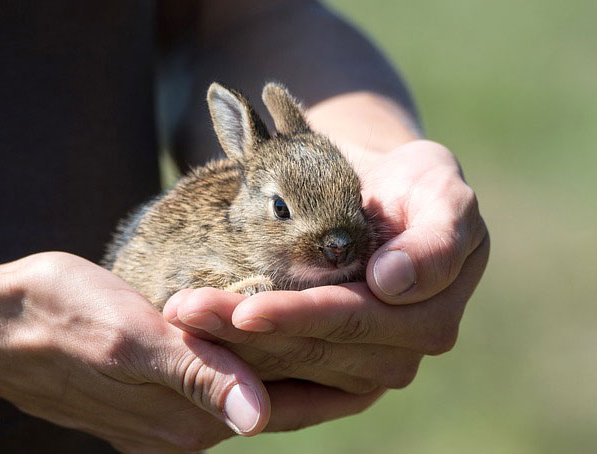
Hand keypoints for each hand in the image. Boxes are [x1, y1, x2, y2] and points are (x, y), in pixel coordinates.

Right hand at [0, 252, 379, 451]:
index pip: (285, 407)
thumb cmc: (62, 319)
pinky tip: (272, 343)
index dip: (337, 387)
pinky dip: (259, 363)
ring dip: (296, 370)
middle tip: (380, 352)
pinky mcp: (155, 395)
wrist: (2, 325)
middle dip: (328, 379)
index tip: (384, 367)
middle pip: (277, 403)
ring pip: (254, 392)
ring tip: (340, 343)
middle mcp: (186, 426)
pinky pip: (224, 383)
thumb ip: (197, 379)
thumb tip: (258, 419)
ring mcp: (169, 414)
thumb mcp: (131, 341)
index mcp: (188, 417)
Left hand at [164, 140, 488, 391]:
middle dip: (249, 333)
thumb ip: (436, 240)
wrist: (394, 203)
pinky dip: (243, 362)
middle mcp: (405, 352)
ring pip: (295, 365)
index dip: (302, 316)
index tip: (247, 312)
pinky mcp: (343, 370)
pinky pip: (289, 375)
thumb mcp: (444, 197)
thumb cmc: (419, 190)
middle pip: (317, 348)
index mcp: (433, 313)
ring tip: (182, 320)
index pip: (357, 319)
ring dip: (234, 348)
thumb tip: (390, 283)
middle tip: (186, 312)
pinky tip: (201, 345)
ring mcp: (373, 366)